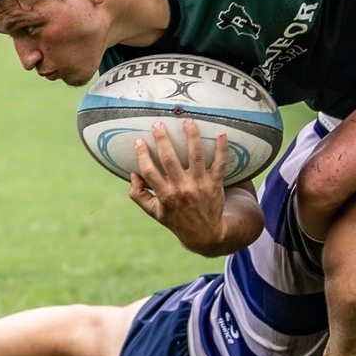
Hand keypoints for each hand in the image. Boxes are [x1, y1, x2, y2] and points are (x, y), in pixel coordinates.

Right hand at [127, 119, 230, 253]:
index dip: (142, 155)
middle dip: (163, 140)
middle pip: (170, 159)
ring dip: (192, 136)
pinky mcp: (215, 184)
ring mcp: (200, 185)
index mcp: (165, 195)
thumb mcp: (154, 212)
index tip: (139, 140)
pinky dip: (222, 149)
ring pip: (196, 156)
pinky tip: (222, 134)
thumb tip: (133, 174)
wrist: (204, 234)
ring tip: (187, 121)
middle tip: (158, 124)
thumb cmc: (176, 219)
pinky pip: (220, 164)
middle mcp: (182, 189)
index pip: (149, 171)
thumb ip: (138, 194)